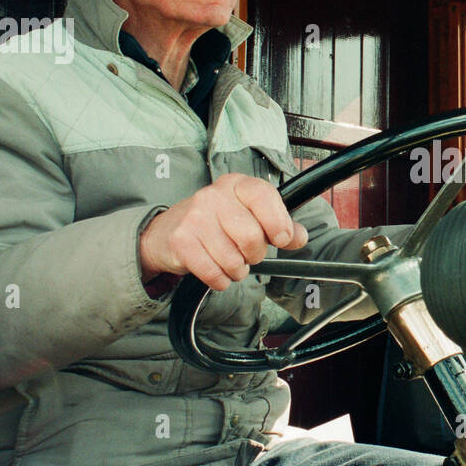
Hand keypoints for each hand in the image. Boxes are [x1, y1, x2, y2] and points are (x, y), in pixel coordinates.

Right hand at [139, 173, 308, 290]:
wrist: (166, 232)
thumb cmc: (216, 223)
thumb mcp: (249, 215)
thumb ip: (279, 225)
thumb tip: (300, 236)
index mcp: (236, 185)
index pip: (264, 196)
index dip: (278, 222)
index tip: (281, 238)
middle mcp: (214, 196)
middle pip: (252, 237)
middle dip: (255, 254)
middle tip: (246, 252)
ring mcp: (195, 218)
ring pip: (233, 261)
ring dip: (237, 270)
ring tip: (228, 260)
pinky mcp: (181, 242)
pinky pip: (214, 274)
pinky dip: (221, 280)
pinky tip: (215, 269)